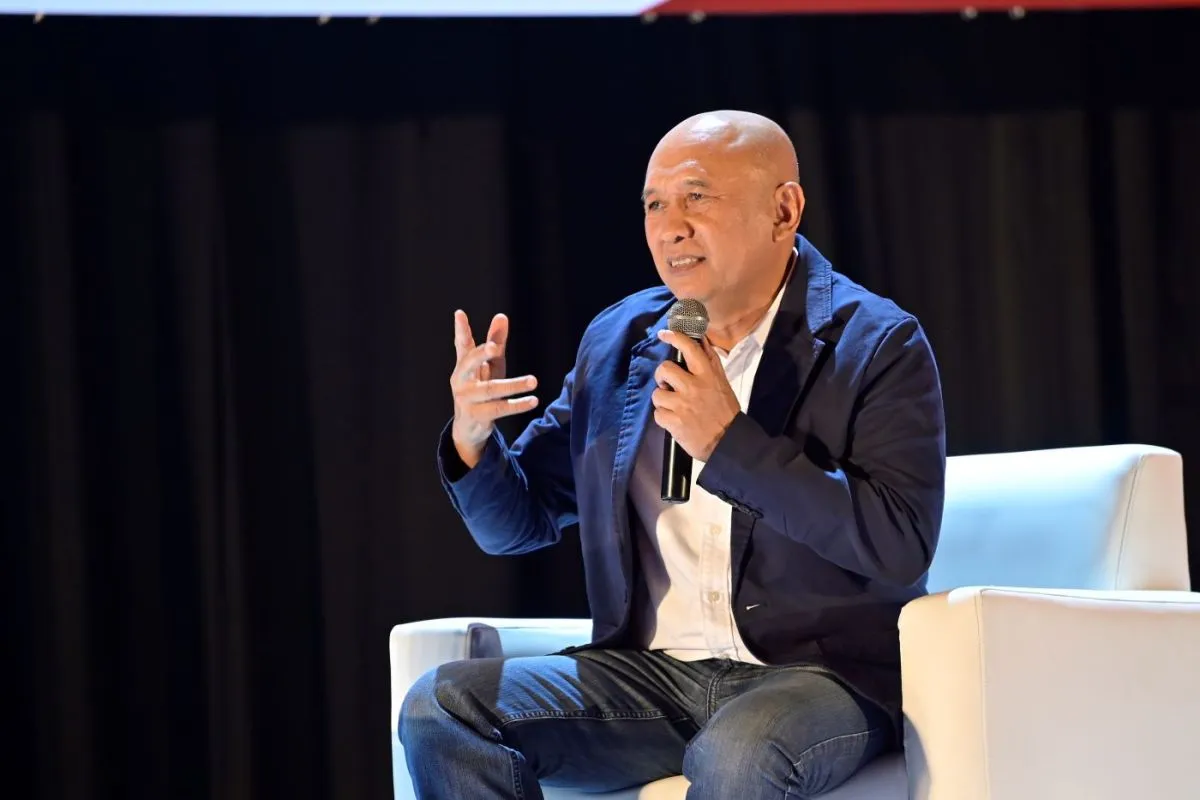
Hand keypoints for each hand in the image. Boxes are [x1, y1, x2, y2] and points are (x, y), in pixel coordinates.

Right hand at [450, 310, 538, 467]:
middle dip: (481, 355)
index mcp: (464, 365)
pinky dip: (517, 405)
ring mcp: (467, 398)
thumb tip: (502, 316)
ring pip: (491, 389)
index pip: (462, 345)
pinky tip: (533, 400)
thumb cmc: (481, 391)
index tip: (460, 314)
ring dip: (514, 385)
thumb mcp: (491, 366)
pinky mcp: (476, 415)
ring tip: (533, 381)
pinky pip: (499, 408)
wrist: (468, 428)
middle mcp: (461, 380)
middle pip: (469, 364)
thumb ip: (496, 343)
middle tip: (495, 348)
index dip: (461, 330)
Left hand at [652, 330, 740, 461]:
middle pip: (664, 369)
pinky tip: (674, 420)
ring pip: (657, 393)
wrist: (728, 442)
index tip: (664, 334)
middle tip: (668, 384)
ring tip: (673, 406)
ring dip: (662, 400)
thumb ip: (710, 363)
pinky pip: (657, 414)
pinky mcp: (674, 421)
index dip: (674, 337)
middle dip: (662, 376)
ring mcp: (682, 404)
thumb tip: (701, 341)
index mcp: (708, 375)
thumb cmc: (726, 412)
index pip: (689, 348)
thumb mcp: (722, 383)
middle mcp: (693, 386)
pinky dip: (663, 418)